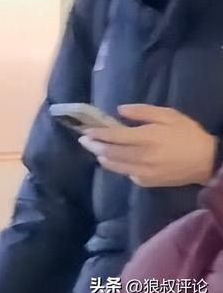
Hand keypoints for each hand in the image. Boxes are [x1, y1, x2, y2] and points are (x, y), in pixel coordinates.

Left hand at [79, 104, 216, 187]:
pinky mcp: (150, 182)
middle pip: (111, 153)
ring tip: (96, 151)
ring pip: (117, 167)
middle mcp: (142, 157)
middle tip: (83, 141)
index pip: (114, 137)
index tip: (85, 131)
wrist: (208, 161)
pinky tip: (116, 163)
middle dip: (95, 146)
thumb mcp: (167, 115)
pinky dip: (120, 168)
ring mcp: (145, 172)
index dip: (98, 134)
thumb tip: (119, 110)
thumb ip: (142, 112)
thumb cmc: (187, 133)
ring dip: (103, 158)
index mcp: (146, 138)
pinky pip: (129, 176)